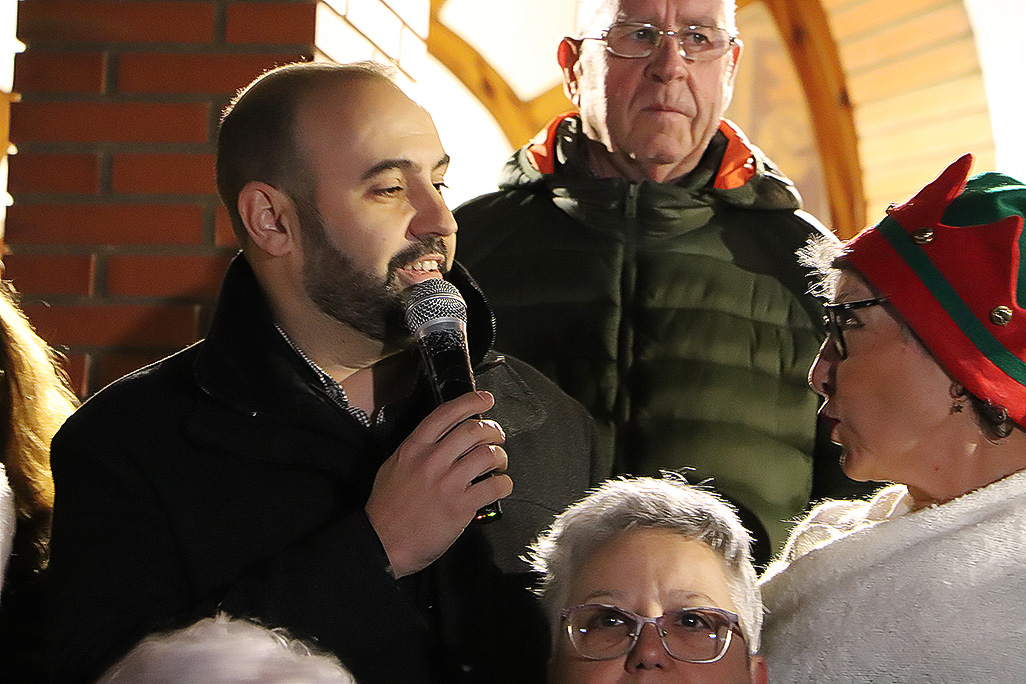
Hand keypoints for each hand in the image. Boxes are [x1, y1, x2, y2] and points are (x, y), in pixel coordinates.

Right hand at [365, 390, 511, 577]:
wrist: (380, 543)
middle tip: (497, 437)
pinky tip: (500, 486)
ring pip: (488, 454)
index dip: (471, 402)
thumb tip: (439, 441)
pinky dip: (504, 484)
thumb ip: (415, 450)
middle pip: (474, 429)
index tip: (485, 400)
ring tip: (499, 464)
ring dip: (500, 456)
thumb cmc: (385, 510)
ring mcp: (448, 482)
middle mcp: (432, 460)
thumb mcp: (392, 467)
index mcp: (413, 447)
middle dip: (493, 430)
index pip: (447, 413)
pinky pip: (495, 486)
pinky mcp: (461, 505)